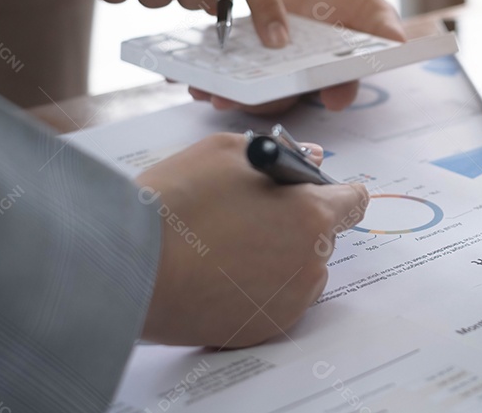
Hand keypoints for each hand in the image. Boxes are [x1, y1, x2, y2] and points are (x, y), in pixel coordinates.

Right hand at [135, 134, 367, 347]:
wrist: (129, 267)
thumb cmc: (176, 205)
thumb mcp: (226, 152)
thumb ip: (282, 153)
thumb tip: (312, 157)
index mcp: (311, 214)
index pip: (353, 201)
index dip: (331, 191)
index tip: (311, 191)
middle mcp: (311, 261)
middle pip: (321, 235)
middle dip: (295, 221)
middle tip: (248, 215)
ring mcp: (291, 300)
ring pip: (300, 269)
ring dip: (279, 256)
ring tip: (226, 246)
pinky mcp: (265, 328)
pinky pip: (276, 299)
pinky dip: (259, 288)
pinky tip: (220, 273)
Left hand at [188, 0, 404, 113]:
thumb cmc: (349, 8)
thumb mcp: (372, 11)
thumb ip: (382, 26)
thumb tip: (398, 42)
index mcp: (332, 78)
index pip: (333, 90)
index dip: (327, 96)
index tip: (327, 98)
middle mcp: (300, 85)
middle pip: (280, 98)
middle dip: (256, 101)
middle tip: (232, 99)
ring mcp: (271, 77)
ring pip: (248, 92)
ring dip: (224, 93)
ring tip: (201, 87)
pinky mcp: (246, 64)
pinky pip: (225, 73)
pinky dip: (203, 74)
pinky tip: (180, 72)